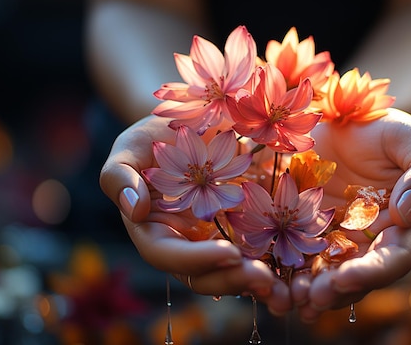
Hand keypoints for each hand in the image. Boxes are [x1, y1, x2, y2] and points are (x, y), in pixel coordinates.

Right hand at [99, 115, 291, 314]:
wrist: (192, 128)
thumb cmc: (153, 138)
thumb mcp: (129, 148)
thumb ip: (119, 176)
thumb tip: (134, 210)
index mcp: (152, 230)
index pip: (166, 255)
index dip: (196, 259)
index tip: (229, 254)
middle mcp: (183, 244)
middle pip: (202, 277)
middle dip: (231, 281)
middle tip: (263, 277)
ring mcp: (213, 240)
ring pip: (230, 273)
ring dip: (254, 279)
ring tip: (279, 281)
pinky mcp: (241, 231)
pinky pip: (255, 253)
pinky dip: (271, 263)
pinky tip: (291, 267)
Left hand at [290, 108, 410, 322]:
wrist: (340, 121)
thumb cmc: (382, 128)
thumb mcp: (408, 139)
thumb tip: (407, 214)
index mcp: (399, 227)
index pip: (392, 260)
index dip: (372, 274)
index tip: (346, 278)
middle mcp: (365, 241)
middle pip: (353, 278)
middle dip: (333, 291)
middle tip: (312, 297)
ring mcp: (331, 238)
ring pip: (322, 275)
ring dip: (306, 291)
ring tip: (288, 297)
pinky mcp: (300, 230)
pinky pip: (292, 256)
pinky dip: (281, 271)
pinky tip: (267, 281)